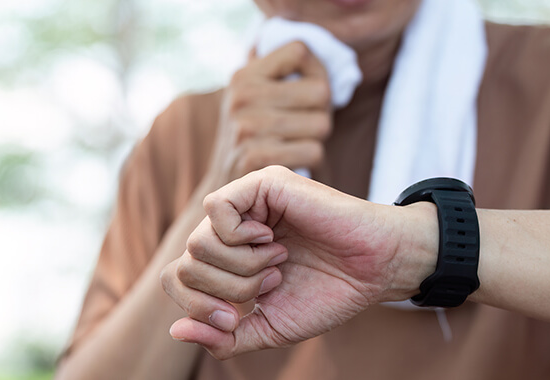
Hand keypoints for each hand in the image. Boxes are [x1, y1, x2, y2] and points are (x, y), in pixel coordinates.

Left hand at [160, 166, 436, 358]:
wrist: (374, 271)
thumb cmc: (328, 294)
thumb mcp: (268, 327)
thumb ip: (224, 337)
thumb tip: (176, 331)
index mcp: (228, 259)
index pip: (177, 280)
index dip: (199, 307)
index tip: (238, 318)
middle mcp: (231, 228)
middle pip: (186, 264)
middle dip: (226, 290)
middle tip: (269, 285)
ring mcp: (246, 203)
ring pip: (198, 241)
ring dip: (240, 267)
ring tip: (277, 263)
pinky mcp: (263, 184)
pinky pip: (217, 208)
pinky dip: (240, 236)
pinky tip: (271, 240)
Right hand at [208, 41, 331, 184]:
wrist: (225, 188)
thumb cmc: (251, 135)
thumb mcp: (251, 95)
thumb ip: (275, 68)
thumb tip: (312, 43)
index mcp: (244, 75)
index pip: (301, 51)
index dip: (317, 70)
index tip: (311, 88)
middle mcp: (242, 96)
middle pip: (320, 91)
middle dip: (322, 111)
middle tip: (307, 123)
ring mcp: (247, 127)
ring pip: (322, 124)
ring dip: (318, 138)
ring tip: (297, 141)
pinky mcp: (256, 158)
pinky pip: (314, 151)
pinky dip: (311, 159)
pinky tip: (294, 159)